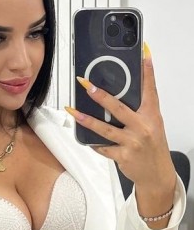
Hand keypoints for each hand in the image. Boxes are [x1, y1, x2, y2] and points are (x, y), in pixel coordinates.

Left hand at [66, 45, 176, 218]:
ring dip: (86, 119)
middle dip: (100, 95)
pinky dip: (93, 142)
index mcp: (151, 116)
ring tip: (72, 110)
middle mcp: (142, 127)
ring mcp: (132, 142)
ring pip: (105, 129)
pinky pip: (103, 147)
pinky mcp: (122, 156)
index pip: (150, 89)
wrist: (157, 175)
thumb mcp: (152, 124)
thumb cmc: (153, 147)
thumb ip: (140, 110)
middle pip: (118, 108)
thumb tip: (119, 95)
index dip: (147, 71)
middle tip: (86, 84)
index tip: (143, 54)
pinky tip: (83, 136)